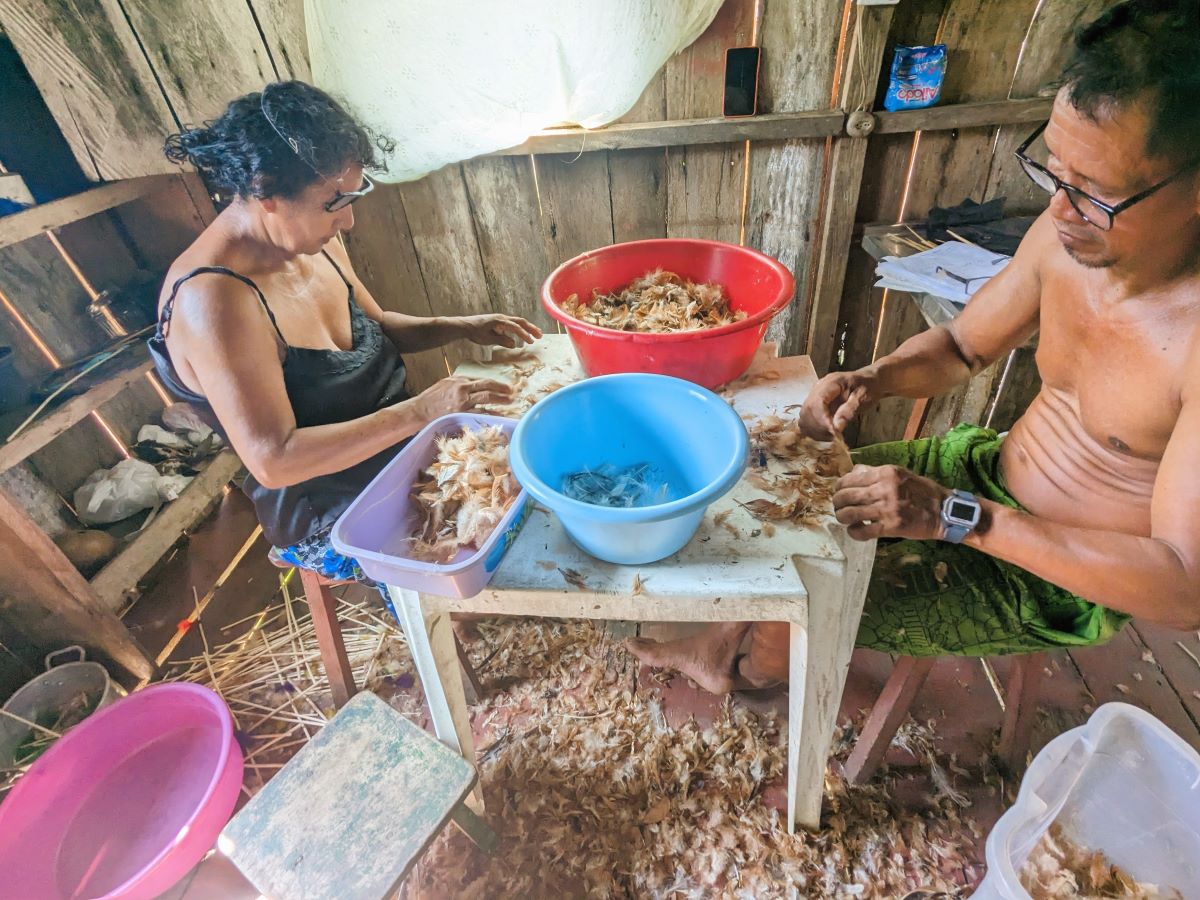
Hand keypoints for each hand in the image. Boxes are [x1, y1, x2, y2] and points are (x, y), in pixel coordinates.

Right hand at [412, 376, 513, 420]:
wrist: (420, 409)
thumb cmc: (432, 397)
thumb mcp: (446, 383)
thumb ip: (461, 383)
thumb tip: (475, 384)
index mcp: (460, 381)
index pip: (482, 380)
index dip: (496, 383)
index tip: (504, 387)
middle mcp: (462, 389)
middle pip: (487, 387)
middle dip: (502, 389)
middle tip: (512, 392)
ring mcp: (462, 402)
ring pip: (486, 398)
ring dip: (500, 400)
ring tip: (509, 401)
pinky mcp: (460, 413)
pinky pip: (479, 413)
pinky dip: (491, 414)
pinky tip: (499, 415)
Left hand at [456, 314, 541, 348]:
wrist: (465, 326)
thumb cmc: (474, 332)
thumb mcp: (487, 339)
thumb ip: (501, 341)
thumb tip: (514, 344)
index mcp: (500, 321)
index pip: (516, 327)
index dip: (524, 334)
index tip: (531, 341)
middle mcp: (502, 318)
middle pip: (520, 321)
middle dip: (531, 328)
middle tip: (540, 336)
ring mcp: (501, 319)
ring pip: (518, 322)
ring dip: (527, 328)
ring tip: (536, 335)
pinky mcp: (499, 323)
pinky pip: (513, 325)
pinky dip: (520, 330)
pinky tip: (523, 336)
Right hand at [797, 371, 872, 439]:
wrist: (868, 381)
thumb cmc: (868, 387)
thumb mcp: (863, 397)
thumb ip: (849, 411)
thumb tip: (836, 427)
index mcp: (831, 383)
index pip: (817, 402)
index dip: (822, 419)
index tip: (833, 432)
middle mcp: (818, 388)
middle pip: (808, 410)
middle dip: (818, 427)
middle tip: (833, 437)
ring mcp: (814, 396)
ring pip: (804, 416)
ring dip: (814, 429)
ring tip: (831, 436)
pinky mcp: (814, 404)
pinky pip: (806, 419)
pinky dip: (813, 429)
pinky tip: (826, 433)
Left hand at [832, 464, 949, 540]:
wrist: (944, 511)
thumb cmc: (922, 491)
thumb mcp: (900, 474)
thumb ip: (876, 473)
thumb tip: (852, 472)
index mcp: (886, 473)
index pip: (850, 479)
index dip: (839, 487)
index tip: (839, 492)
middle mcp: (885, 489)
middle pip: (846, 496)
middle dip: (837, 503)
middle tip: (838, 507)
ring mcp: (887, 509)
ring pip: (850, 514)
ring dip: (842, 517)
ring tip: (845, 519)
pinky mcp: (891, 527)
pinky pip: (862, 532)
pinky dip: (854, 532)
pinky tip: (855, 530)